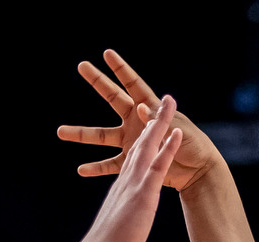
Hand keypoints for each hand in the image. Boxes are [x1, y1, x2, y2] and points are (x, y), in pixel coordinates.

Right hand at [58, 50, 223, 192]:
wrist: (198, 170)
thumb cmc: (193, 145)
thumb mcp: (176, 129)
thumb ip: (157, 120)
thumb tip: (139, 109)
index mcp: (150, 108)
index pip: (132, 83)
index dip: (120, 68)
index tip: (107, 53)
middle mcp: (136, 121)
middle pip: (112, 98)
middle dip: (97, 81)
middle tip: (81, 66)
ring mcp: (131, 141)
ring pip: (101, 136)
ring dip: (81, 134)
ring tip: (60, 132)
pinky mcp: (132, 162)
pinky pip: (110, 165)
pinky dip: (97, 168)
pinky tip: (81, 170)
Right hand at [72, 93, 184, 241]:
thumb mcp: (116, 227)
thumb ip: (118, 218)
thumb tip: (118, 223)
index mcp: (121, 186)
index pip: (133, 156)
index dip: (142, 140)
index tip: (147, 125)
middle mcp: (127, 178)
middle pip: (141, 143)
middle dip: (150, 121)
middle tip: (157, 102)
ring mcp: (135, 182)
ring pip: (149, 145)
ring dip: (160, 123)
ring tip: (169, 103)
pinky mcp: (144, 191)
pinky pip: (159, 163)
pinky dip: (167, 146)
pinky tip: (176, 132)